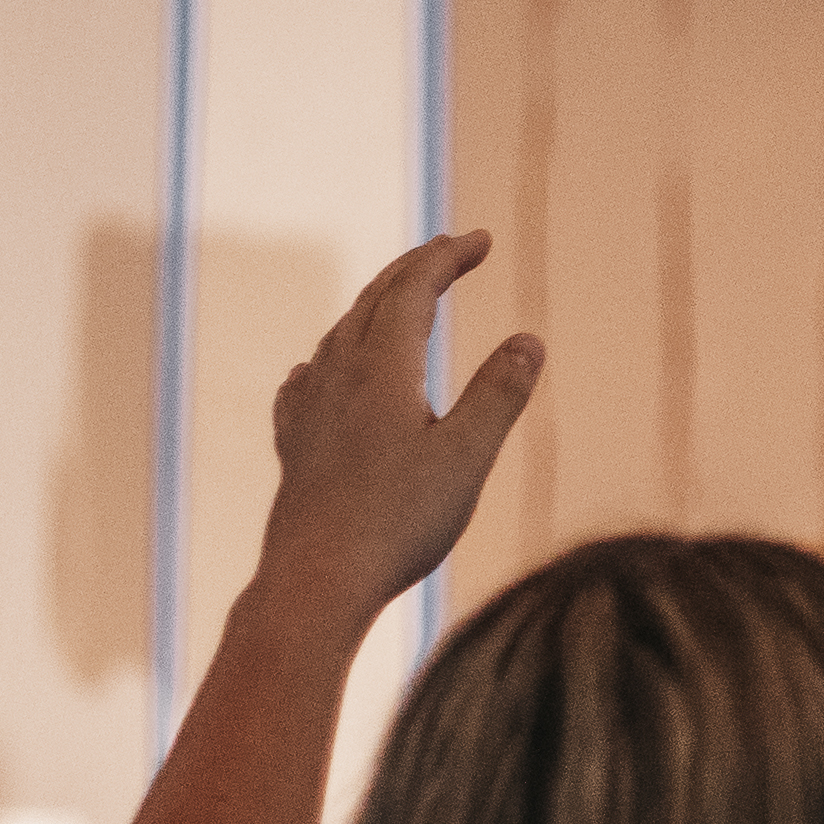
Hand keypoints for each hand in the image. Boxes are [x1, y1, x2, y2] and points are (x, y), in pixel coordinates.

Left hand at [256, 232, 543, 614]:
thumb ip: (498, 395)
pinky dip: (329, 357)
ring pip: (339, 335)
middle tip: (451, 251)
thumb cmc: (396, 524)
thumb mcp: (467, 459)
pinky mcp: (294, 447)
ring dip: (375, 307)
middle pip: (374, 300)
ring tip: (399, 304)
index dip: (448, 257)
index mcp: (381, 368)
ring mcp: (309, 410)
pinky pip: (307, 380)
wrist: (315, 583)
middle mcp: (336, 376)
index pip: (414, 288)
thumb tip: (529, 339)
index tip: (482, 240)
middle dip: (415, 269)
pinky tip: (316, 372)